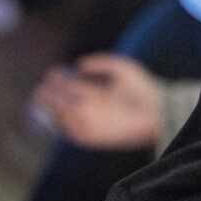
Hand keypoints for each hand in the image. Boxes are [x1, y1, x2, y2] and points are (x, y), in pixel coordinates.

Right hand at [32, 54, 164, 149]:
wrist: (160, 111)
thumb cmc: (144, 89)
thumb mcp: (123, 69)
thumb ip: (101, 62)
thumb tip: (78, 64)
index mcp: (100, 94)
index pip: (74, 88)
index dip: (61, 81)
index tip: (52, 73)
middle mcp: (95, 109)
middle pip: (67, 103)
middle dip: (52, 96)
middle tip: (41, 88)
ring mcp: (96, 123)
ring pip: (67, 117)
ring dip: (54, 109)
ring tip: (44, 96)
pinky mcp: (98, 137)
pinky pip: (76, 133)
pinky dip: (65, 125)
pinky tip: (58, 112)